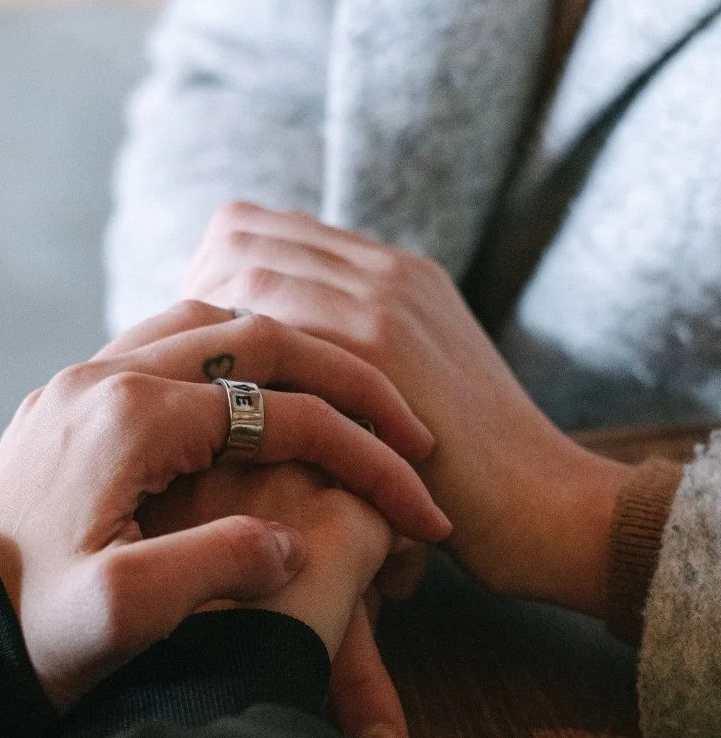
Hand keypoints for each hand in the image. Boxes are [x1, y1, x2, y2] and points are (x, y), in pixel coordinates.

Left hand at [0, 304, 449, 707]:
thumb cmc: (27, 634)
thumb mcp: (123, 615)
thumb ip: (217, 565)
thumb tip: (291, 542)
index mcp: (130, 418)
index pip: (285, 413)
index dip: (368, 458)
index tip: (422, 508)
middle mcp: (107, 377)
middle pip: (261, 337)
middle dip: (350, 382)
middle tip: (410, 430)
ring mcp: (88, 382)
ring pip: (218, 326)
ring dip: (298, 360)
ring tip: (353, 410)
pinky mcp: (78, 403)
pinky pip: (177, 347)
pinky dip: (242, 365)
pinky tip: (269, 407)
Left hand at [184, 203, 631, 616]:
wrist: (548, 507)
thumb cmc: (467, 477)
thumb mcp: (408, 396)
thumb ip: (350, 365)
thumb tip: (267, 379)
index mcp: (390, 274)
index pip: (258, 229)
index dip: (208, 283)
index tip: (200, 355)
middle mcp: (386, 269)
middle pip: (240, 234)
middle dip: (194, 300)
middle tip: (188, 375)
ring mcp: (388, 297)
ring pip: (250, 268)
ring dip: (209, 333)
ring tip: (201, 398)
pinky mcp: (386, 347)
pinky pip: (278, 321)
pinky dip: (238, 365)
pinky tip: (225, 420)